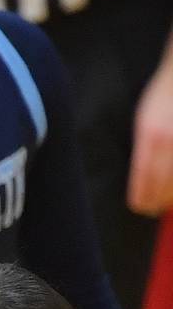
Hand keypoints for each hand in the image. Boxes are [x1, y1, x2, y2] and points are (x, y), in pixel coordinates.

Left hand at [128, 61, 172, 216]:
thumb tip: (143, 179)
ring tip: (168, 203)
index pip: (143, 177)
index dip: (142, 198)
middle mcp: (170, 140)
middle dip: (158, 202)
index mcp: (150, 135)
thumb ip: (144, 149)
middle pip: (164, 184)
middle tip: (154, 210)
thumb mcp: (143, 121)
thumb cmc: (162, 98)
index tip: (140, 208)